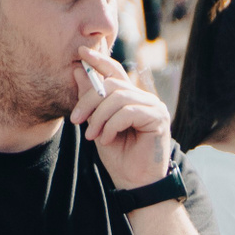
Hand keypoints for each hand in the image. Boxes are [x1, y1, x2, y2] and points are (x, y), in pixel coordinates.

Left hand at [71, 47, 170, 192]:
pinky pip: (128, 112)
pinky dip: (112, 125)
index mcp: (130, 97)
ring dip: (100, 117)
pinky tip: (107, 139)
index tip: (81, 52)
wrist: (134, 183)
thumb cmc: (118, 157)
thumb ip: (90, 100)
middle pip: (112, 84)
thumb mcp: (97, 125)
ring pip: (119, 97)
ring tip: (92, 136)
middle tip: (76, 120)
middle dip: (89, 100)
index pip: (114, 71)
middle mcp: (144, 98)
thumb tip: (78, 70)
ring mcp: (154, 106)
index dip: (99, 60)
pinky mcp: (158, 118)